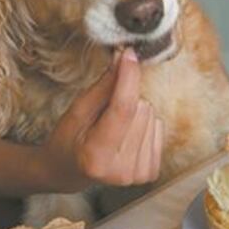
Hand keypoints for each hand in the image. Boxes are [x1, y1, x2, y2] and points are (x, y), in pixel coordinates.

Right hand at [44, 48, 163, 188]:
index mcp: (96, 156)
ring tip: (114, 127)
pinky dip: (144, 125)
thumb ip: (102, 88)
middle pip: (141, 109)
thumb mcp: (76, 111)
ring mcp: (138, 174)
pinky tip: (126, 137)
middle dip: (126, 99)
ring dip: (135, 113)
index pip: (123, 109)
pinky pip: (159, 127)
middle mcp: (120, 170)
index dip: (129, 78)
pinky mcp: (150, 172)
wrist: (70, 171)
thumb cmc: (68, 140)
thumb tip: (123, 60)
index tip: (129, 55)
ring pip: (151, 115)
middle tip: (105, 113)